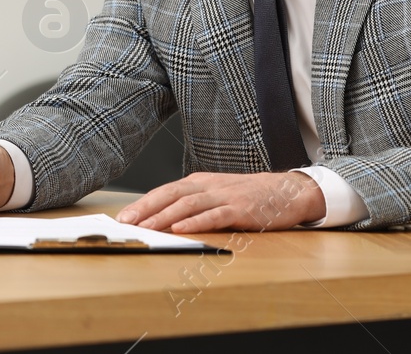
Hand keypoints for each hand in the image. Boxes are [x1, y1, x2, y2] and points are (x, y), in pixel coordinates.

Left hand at [117, 171, 324, 232]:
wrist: (285, 191)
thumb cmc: (247, 196)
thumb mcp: (216, 194)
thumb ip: (193, 203)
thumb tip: (163, 220)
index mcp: (199, 181)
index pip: (165, 191)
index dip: (143, 203)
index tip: (124, 216)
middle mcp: (208, 185)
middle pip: (171, 194)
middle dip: (146, 208)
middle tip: (127, 222)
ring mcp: (224, 196)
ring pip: (189, 204)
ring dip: (165, 216)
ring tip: (147, 227)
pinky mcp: (240, 209)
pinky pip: (214, 215)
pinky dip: (196, 222)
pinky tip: (181, 229)